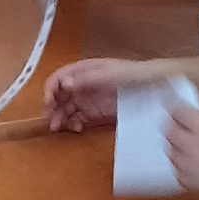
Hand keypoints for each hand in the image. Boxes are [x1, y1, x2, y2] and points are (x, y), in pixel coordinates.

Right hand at [42, 58, 160, 131]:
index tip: (48, 103)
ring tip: (59, 128)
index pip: (58, 79)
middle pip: (59, 96)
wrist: (151, 86)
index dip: (50, 90)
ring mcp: (88, 99)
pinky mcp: (95, 112)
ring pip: (66, 109)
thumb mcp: (108, 74)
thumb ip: (87, 78)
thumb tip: (65, 84)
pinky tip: (76, 128)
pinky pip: (78, 119)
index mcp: (82, 71)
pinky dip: (73, 124)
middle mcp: (81, 85)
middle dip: (52, 108)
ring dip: (60, 118)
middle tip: (50, 121)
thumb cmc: (130, 74)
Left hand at [167, 105, 198, 199]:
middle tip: (183, 129)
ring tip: (189, 148)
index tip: (182, 112)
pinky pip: (176, 171)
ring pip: (170, 151)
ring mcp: (188, 164)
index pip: (178, 112)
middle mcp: (190, 144)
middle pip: (169, 130)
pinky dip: (181, 167)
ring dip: (177, 147)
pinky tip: (192, 165)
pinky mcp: (189, 181)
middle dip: (175, 128)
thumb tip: (198, 114)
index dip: (180, 111)